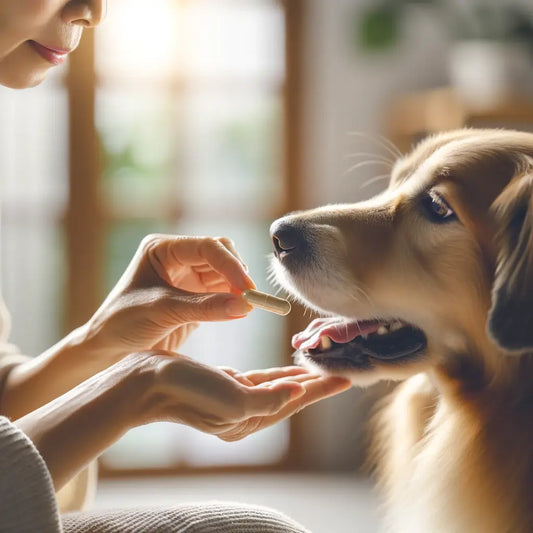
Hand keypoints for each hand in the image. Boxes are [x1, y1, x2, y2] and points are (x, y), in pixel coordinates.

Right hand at [15, 352, 350, 490]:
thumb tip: (293, 397)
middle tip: (340, 371)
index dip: (319, 390)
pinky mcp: (222, 388)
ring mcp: (232, 402)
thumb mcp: (230, 397)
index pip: (293, 403)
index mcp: (247, 420)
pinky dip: (274, 376)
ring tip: (319, 370)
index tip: (345, 378)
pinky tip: (286, 371)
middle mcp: (242, 415)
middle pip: (288, 398)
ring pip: (275, 389)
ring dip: (297, 379)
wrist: (144, 384)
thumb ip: (266, 400)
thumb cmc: (186, 390)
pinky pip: (257, 382)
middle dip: (314, 385)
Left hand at [85, 235, 255, 360]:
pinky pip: (222, 291)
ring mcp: (188, 275)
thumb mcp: (162, 311)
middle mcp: (177, 257)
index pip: (207, 247)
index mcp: (163, 249)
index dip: (230, 265)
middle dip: (236, 274)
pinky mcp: (195, 295)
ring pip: (225, 273)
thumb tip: (244, 305)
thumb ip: (204, 307)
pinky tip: (237, 310)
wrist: (108, 349)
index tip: (247, 288)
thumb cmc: (122, 323)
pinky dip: (233, 299)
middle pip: (221, 255)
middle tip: (249, 298)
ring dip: (237, 287)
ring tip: (245, 306)